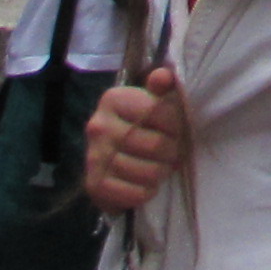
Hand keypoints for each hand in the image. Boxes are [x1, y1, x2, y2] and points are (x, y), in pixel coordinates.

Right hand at [84, 67, 185, 212]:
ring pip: (148, 171)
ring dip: (161, 173)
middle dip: (172, 152)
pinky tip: (147, 185)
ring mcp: (94, 156)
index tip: (176, 130)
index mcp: (113, 100)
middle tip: (171, 154)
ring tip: (160, 168)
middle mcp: (99, 126)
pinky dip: (146, 192)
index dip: (176, 125)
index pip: (159, 112)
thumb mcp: (152, 101)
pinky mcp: (94, 185)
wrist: (112, 163)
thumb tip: (164, 76)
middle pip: (155, 145)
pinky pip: (134, 193)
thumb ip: (162, 87)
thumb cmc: (142, 128)